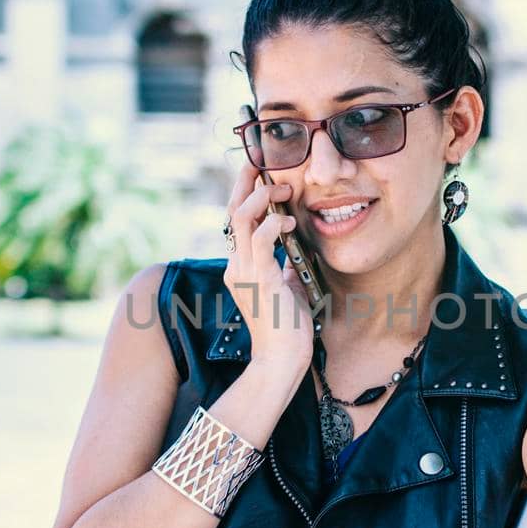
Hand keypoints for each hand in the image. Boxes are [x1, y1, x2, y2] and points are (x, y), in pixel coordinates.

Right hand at [222, 162, 315, 377]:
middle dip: (247, 183)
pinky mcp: (260, 280)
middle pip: (232, 210)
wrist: (281, 361)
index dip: (244, 193)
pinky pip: (261, 239)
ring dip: (263, 197)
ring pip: (241, 217)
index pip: (236, 221)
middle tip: (265, 165)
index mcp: (239, 267)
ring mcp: (244, 272)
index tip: (260, 174)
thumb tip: (295, 248)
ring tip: (284, 191)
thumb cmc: (286, 330)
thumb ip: (284, 266)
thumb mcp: (285, 288)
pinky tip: (290, 222)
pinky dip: (275, 223)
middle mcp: (236, 266)